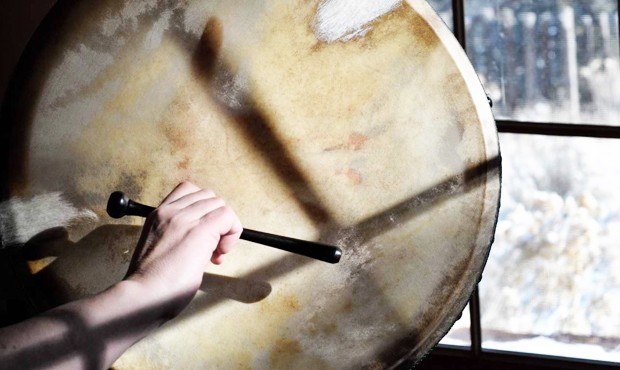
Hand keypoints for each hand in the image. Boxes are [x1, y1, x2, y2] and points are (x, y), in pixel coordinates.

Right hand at [125, 181, 241, 315]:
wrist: (142, 297)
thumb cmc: (151, 284)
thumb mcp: (160, 247)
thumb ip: (179, 235)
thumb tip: (206, 239)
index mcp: (158, 214)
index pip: (189, 192)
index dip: (203, 211)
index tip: (202, 236)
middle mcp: (170, 211)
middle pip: (209, 197)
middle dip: (216, 220)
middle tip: (212, 249)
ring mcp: (184, 218)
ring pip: (220, 204)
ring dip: (225, 227)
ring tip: (214, 253)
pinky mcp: (199, 230)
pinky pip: (227, 216)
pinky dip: (232, 232)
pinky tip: (219, 253)